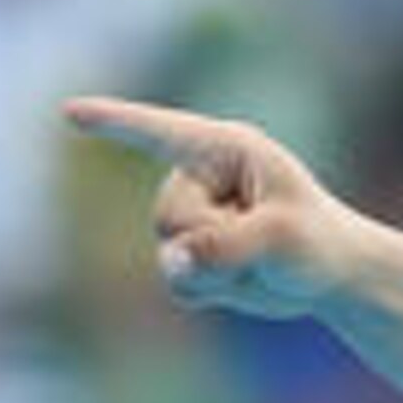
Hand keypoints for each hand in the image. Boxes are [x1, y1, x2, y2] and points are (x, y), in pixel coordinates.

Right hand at [63, 96, 367, 319]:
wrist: (333, 275)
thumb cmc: (317, 240)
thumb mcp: (284, 238)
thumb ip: (227, 245)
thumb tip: (174, 262)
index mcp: (225, 149)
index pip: (161, 132)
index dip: (114, 122)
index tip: (70, 112)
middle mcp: (199, 178)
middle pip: (169, 216)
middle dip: (213, 240)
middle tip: (265, 243)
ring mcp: (190, 217)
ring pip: (170, 253)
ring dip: (218, 271)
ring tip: (259, 263)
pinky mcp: (188, 255)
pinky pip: (178, 281)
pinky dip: (210, 290)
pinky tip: (241, 281)